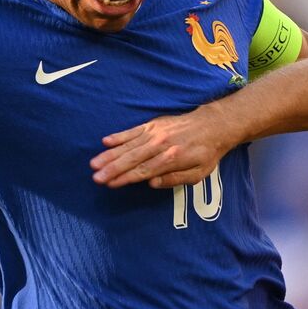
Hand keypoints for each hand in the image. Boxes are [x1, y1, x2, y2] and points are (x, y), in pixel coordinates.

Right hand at [91, 109, 238, 188]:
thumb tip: (151, 183)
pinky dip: (119, 136)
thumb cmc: (206, 153)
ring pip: (128, 146)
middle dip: (112, 169)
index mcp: (172, 158)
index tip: (110, 184)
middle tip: (95, 177)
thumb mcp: (198, 173)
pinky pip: (133, 131)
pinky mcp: (153, 124)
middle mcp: (161, 145)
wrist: (213, 125)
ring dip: (110, 155)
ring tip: (94, 163)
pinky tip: (105, 142)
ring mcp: (155, 133)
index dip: (126, 178)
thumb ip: (174, 179)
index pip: (144, 171)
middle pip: (132, 159)